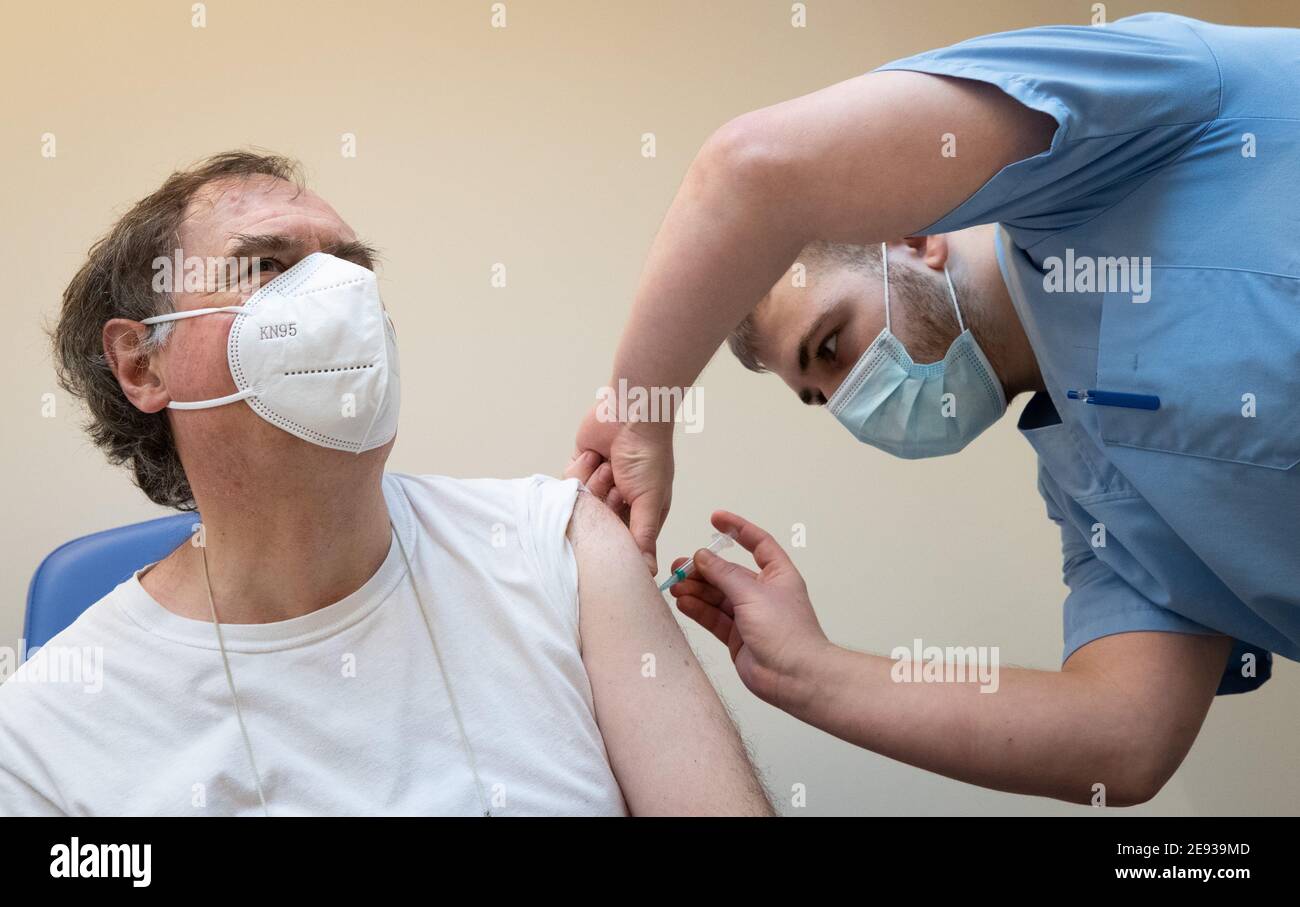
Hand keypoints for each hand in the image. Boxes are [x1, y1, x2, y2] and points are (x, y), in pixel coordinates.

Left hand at [565, 403, 673, 573]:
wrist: (630, 414)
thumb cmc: (648, 455)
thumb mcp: (649, 502)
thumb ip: (643, 538)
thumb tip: (648, 573)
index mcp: (642, 511)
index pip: (622, 541)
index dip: (615, 537)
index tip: (614, 530)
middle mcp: (619, 501)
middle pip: (597, 524)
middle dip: (604, 506)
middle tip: (617, 488)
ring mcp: (598, 484)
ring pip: (581, 504)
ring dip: (595, 485)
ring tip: (610, 467)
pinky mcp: (580, 468)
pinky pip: (568, 483)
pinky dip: (580, 470)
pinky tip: (595, 457)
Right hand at [669, 510, 830, 710]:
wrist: (794, 677)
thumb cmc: (787, 633)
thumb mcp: (753, 593)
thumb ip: (724, 573)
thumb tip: (703, 556)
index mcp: (778, 575)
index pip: (758, 543)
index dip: (738, 529)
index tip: (716, 519)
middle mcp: (763, 593)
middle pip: (728, 572)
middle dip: (704, 568)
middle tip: (680, 565)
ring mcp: (750, 616)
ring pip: (717, 596)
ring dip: (696, 589)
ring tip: (675, 585)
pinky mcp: (737, 637)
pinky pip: (713, 617)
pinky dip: (697, 609)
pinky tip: (682, 602)